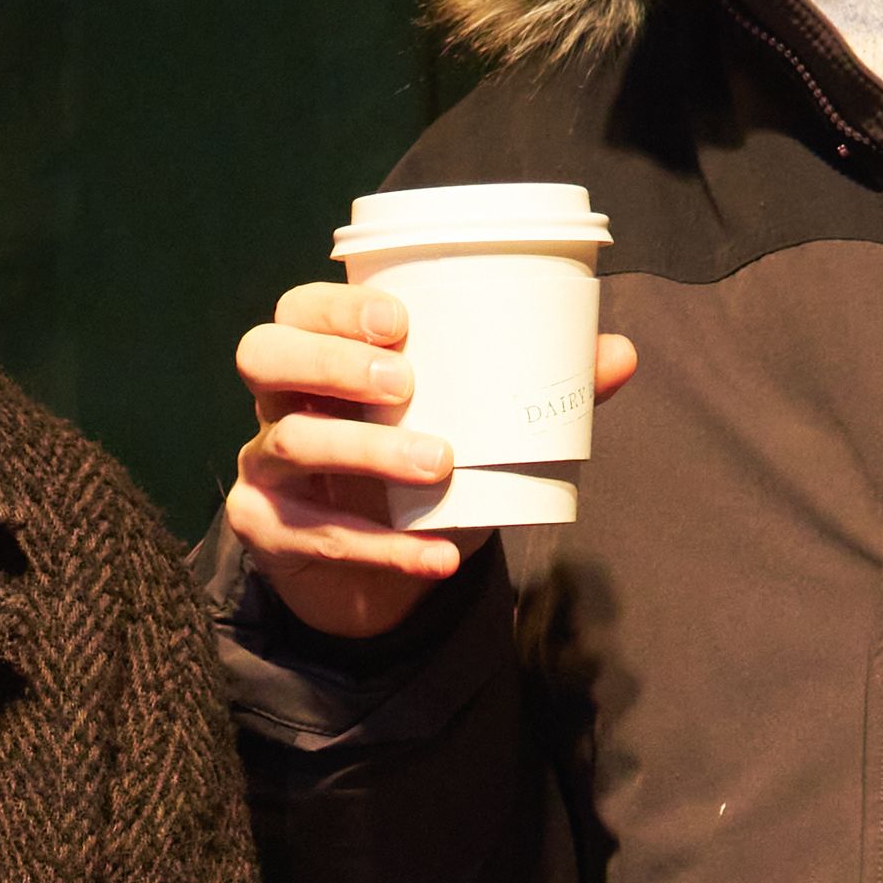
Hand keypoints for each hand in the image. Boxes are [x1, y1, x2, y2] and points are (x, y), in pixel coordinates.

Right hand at [222, 279, 636, 643]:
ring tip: (439, 464)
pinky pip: (317, 536)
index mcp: (316, 357)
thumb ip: (532, 390)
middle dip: (331, 362)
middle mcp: (277, 403)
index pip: (298, 309)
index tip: (402, 323)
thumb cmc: (412, 470)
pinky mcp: (268, 532)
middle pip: (263, 356)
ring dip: (369, 451)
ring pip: (292, 444)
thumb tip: (619, 354)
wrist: (370, 574)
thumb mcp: (466, 427)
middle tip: (405, 384)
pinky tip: (437, 555)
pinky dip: (385, 548)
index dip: (336, 308)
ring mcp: (265, 468)